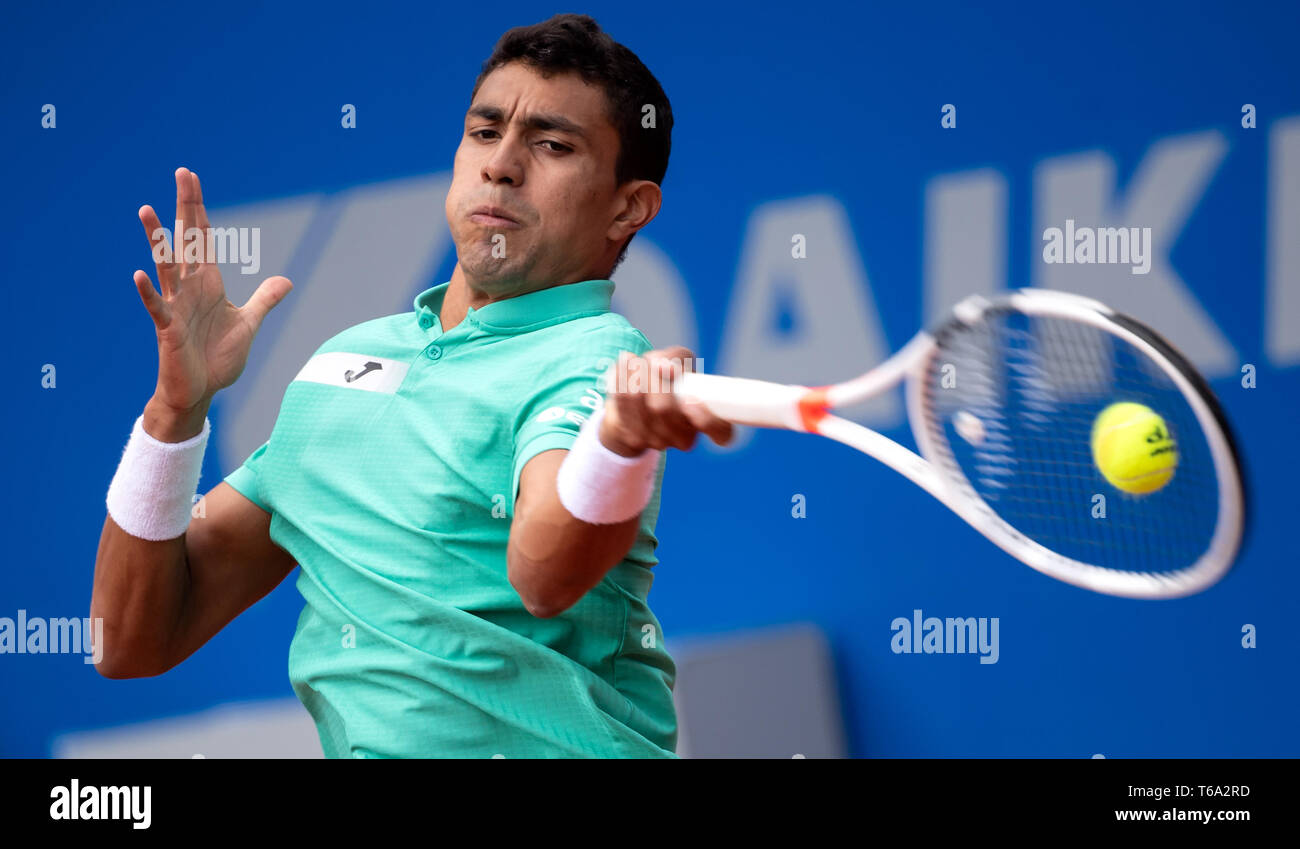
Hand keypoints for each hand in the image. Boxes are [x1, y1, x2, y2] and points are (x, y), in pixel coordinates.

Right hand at [133, 167, 291, 419]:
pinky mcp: (168, 329)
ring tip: (146, 210)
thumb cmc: (219, 358)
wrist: (201, 391)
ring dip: (157, 240)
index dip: (199, 209)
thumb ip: (264, 300)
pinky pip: (157, 308)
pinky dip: (149, 293)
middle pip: (187, 241)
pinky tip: (140, 274)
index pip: (204, 238)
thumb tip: (286, 280)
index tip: (191, 179)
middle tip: (182, 173)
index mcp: (209, 283)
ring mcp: (176, 306)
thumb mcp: (249, 323)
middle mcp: (189, 288)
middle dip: (186, 208)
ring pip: (166, 267)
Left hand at [599, 346, 733, 455]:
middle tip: (653, 364)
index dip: (707, 420)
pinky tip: (625, 364)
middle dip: (653, 378)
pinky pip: (621, 400)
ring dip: (636, 374)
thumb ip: (678, 358)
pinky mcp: (631, 438)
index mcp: (706, 421)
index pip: (722, 433)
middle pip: (663, 408)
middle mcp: (685, 438)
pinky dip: (621, 377)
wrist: (634, 405)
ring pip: (639, 401)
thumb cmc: (665, 380)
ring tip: (638, 363)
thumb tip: (665, 367)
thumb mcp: (679, 361)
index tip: (691, 400)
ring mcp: (657, 442)